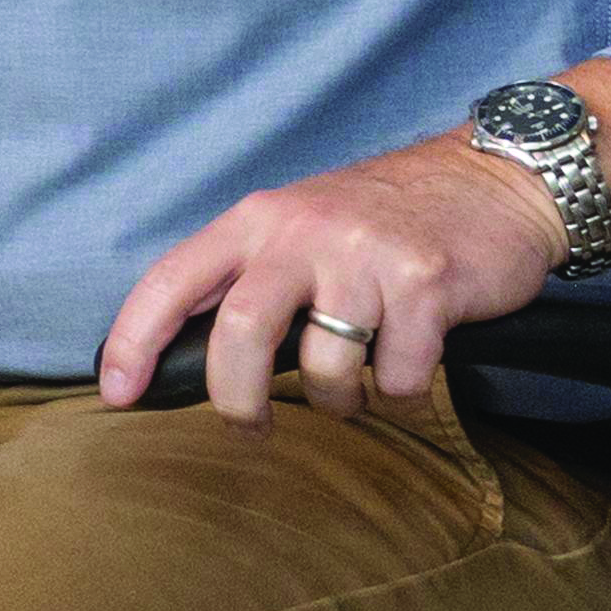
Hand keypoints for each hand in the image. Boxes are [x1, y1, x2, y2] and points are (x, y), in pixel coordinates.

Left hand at [95, 63, 610, 423]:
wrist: (493, 182)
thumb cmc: (385, 221)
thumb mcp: (301, 228)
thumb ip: (250, 279)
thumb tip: (188, 356)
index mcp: (256, 222)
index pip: (172, 280)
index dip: (134, 340)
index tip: (117, 395)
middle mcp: (302, 233)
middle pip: (241, 333)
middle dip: (237, 399)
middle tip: (251, 428)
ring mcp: (366, 256)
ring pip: (325, 366)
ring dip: (338, 399)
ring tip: (355, 387)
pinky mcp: (428, 282)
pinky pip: (398, 376)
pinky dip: (401, 391)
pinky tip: (410, 363)